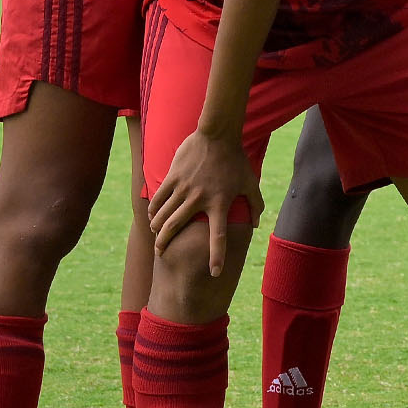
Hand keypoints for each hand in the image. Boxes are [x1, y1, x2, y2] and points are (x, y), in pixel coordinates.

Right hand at [147, 129, 262, 273]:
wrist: (218, 135)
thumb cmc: (236, 160)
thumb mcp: (250, 182)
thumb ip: (255, 204)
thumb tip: (256, 224)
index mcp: (221, 203)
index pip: (219, 237)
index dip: (217, 256)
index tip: (214, 273)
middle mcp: (200, 199)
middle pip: (176, 228)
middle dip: (165, 245)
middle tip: (161, 253)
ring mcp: (184, 188)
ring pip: (163, 215)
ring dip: (157, 229)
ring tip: (156, 235)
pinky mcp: (172, 178)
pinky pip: (158, 199)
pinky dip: (153, 210)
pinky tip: (152, 216)